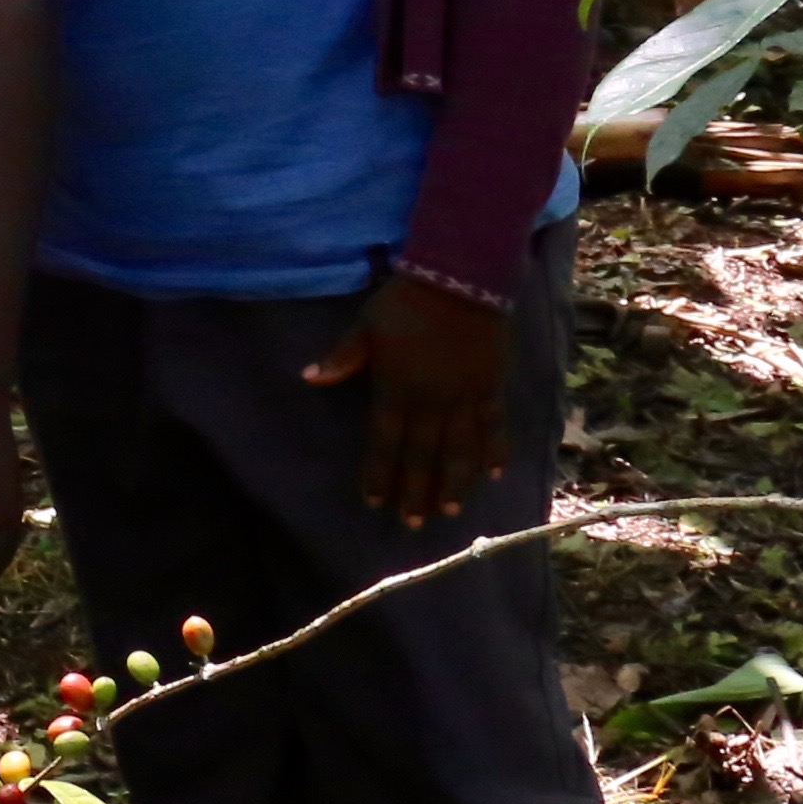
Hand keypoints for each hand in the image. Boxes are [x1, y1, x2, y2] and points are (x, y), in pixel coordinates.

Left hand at [306, 271, 512, 528]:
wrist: (460, 279)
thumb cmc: (405, 303)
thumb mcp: (366, 327)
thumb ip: (343, 358)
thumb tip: (308, 378)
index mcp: (395, 390)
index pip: (383, 443)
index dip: (378, 474)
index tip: (374, 502)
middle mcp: (430, 403)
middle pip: (421, 456)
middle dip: (414, 491)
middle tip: (412, 524)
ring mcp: (464, 398)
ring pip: (459, 450)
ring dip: (453, 482)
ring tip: (449, 511)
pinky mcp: (491, 387)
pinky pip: (494, 426)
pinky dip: (494, 451)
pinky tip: (494, 475)